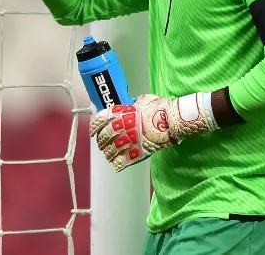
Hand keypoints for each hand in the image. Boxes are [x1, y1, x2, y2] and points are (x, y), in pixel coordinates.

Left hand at [89, 93, 217, 171]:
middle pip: (103, 137)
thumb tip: (134, 102)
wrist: (171, 121)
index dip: (95, 126)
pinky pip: (122, 161)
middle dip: (101, 141)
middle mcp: (121, 127)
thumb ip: (136, 103)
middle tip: (102, 143)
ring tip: (109, 154)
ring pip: (110, 151)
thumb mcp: (145, 100)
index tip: (93, 130)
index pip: (100, 120)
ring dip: (108, 153)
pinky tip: (117, 164)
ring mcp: (128, 141)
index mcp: (122, 113)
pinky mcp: (136, 153)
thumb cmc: (160, 108)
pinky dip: (118, 164)